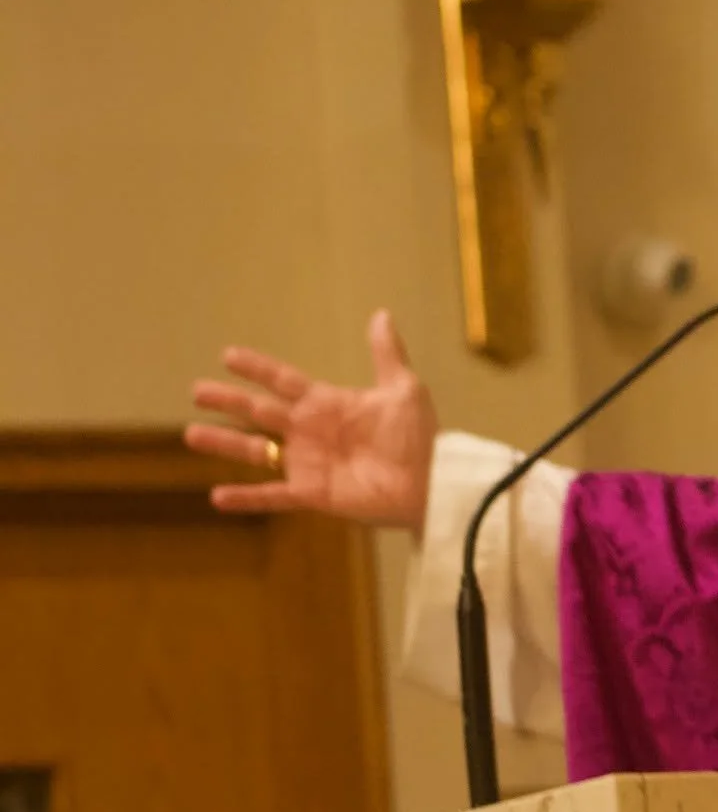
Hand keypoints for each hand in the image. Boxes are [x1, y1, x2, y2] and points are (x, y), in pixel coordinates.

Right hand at [184, 310, 437, 530]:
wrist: (432, 480)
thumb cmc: (421, 436)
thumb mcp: (404, 389)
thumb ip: (387, 353)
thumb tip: (381, 314)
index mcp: (329, 404)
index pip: (284, 381)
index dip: (258, 369)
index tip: (228, 355)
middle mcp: (312, 432)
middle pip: (260, 411)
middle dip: (229, 401)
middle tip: (197, 390)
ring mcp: (309, 463)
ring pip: (257, 451)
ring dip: (225, 443)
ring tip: (191, 434)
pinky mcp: (313, 493)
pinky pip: (274, 496)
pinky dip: (246, 498)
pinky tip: (216, 497)